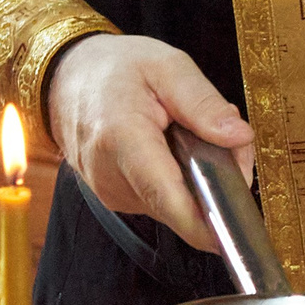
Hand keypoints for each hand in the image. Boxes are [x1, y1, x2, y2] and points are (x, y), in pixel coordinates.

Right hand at [44, 34, 254, 252]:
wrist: (66, 79)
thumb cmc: (116, 69)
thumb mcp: (167, 66)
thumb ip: (204, 103)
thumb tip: (239, 137)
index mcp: (121, 137)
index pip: (165, 194)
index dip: (201, 223)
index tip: (232, 237)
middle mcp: (109, 175)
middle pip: (180, 203)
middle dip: (218, 184)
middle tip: (230, 142)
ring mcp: (109, 191)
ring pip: (175, 204)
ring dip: (200, 180)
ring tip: (193, 136)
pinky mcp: (115, 198)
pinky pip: (162, 200)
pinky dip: (181, 181)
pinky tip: (176, 150)